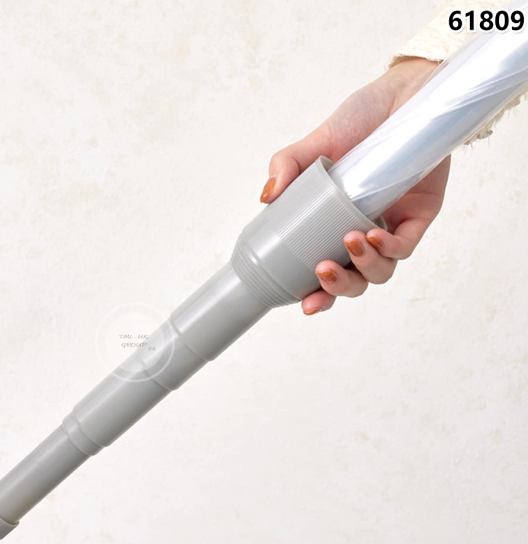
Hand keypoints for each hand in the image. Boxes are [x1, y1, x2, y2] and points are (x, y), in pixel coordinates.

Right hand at [259, 57, 450, 315]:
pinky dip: (390, 247)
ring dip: (364, 268)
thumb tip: (266, 197)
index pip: (327, 274)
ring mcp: (392, 227)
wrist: (402, 95)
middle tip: (322, 271)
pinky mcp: (420, 216)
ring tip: (350, 242)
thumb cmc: (360, 121)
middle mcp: (364, 234)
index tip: (305, 305)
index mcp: (335, 227)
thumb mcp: (316, 143)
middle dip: (339, 289)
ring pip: (382, 271)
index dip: (318, 296)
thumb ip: (287, 166)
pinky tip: (373, 235)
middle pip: (356, 283)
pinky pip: (406, 245)